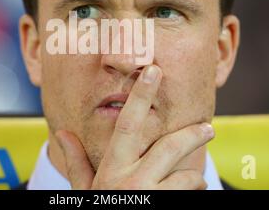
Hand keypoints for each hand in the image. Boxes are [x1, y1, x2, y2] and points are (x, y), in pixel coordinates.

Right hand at [56, 65, 214, 189]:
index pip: (127, 124)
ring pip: (187, 177)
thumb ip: (76, 162)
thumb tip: (61, 133)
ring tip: (194, 176)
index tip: (154, 71)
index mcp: (112, 170)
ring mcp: (152, 200)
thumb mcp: (84, 192)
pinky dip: (193, 191)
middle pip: (168, 148)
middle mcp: (133, 183)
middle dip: (191, 134)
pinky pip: (190, 195)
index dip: (140, 95)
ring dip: (193, 175)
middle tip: (208, 127)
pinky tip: (188, 192)